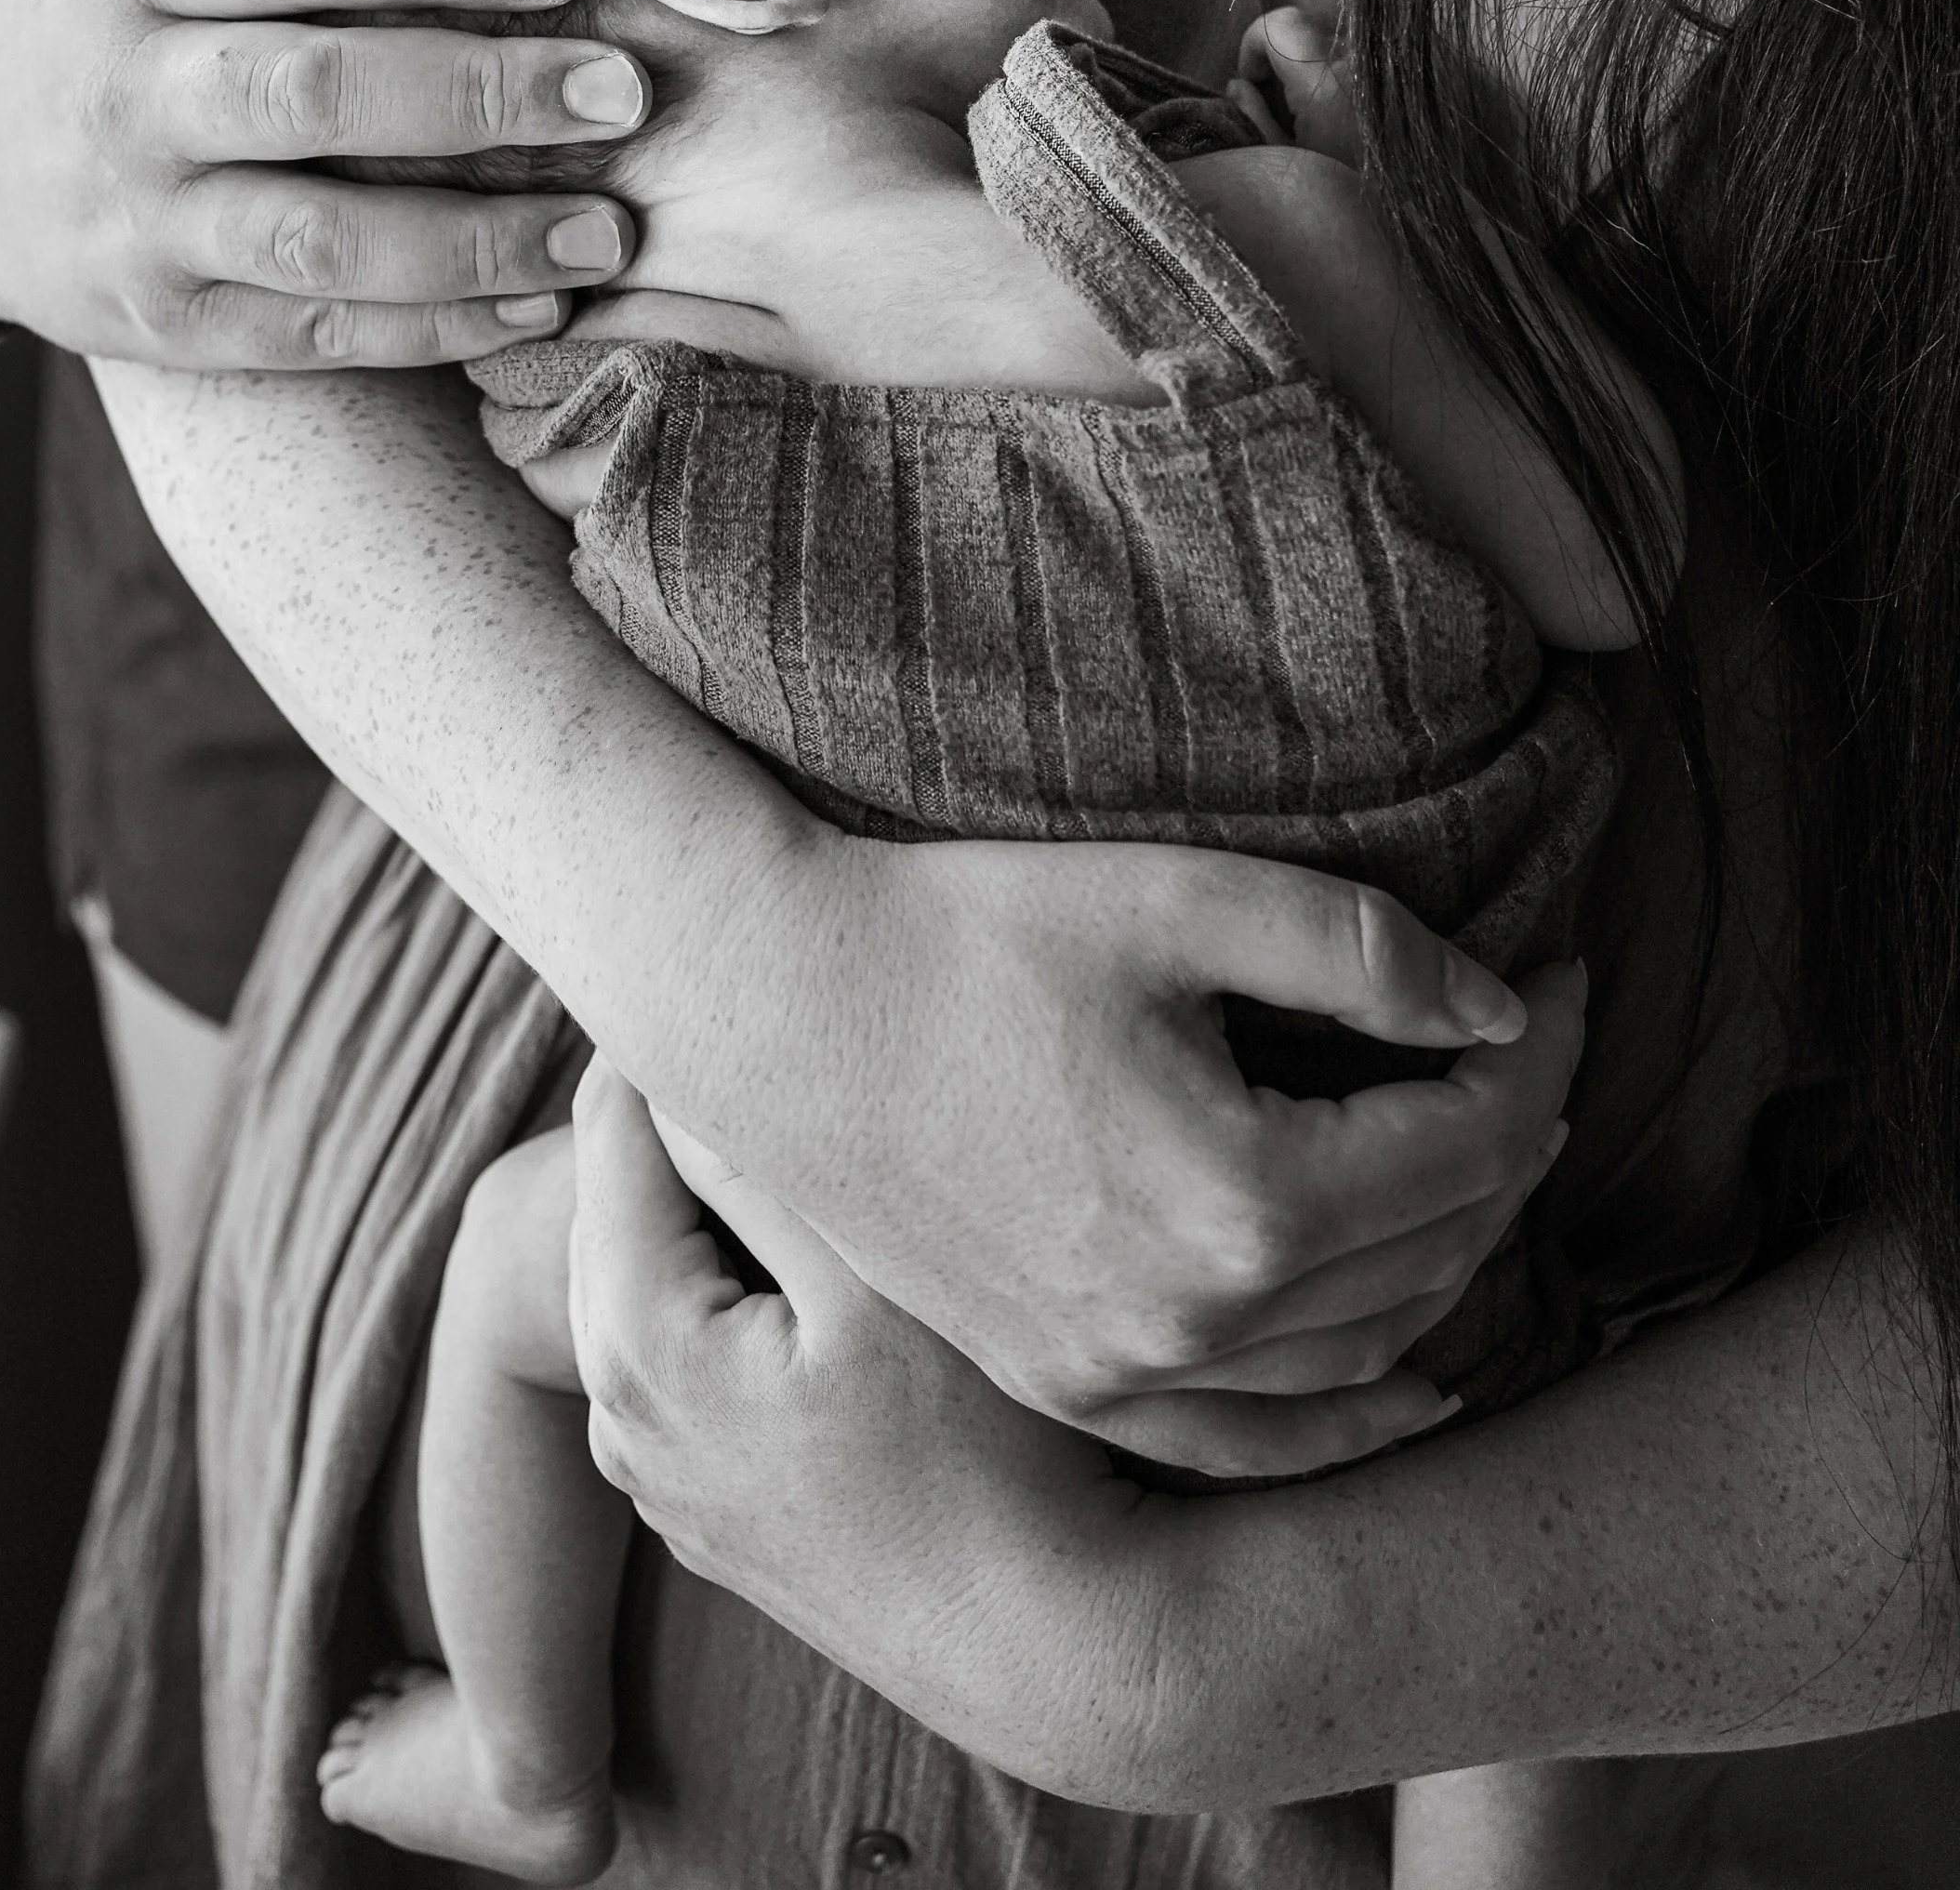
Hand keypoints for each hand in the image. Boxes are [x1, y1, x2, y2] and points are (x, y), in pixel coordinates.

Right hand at [0, 0, 647, 363]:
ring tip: (608, 226)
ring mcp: (145, 219)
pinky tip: (541, 296)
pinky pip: (313, 331)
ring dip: (476, 240)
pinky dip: (433, 328)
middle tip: (621, 91)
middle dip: (480, 97)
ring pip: (319, 241)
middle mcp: (129, 91)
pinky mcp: (169, 324)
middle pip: (312, 96)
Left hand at [572, 1063, 1135, 1782]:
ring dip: (718, 1204)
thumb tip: (695, 1043)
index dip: (683, 1031)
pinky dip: (738, 1291)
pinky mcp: (715, 1512)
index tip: (756, 969)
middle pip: (626, 1197)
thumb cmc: (997, 1459)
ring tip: (817, 1131)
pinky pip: (699, 1353)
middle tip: (791, 1030)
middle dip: (693, 1118)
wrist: (1063, 1652)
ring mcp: (663, 1477)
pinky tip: (828, 1263)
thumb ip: (772, 1152)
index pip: (615, 1119)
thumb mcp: (886, 1277)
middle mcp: (617, 1416)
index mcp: (634, 1338)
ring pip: (661, 1274)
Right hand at [697, 837, 1582, 1473]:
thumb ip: (1362, 950)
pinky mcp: (1066, 1381)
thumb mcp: (1180, 896)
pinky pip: (1251, 1441)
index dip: (1539, 1048)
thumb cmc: (967, 928)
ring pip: (1364, 1351)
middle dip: (1511, 1136)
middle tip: (1530, 1041)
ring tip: (1479, 1149)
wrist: (773, 1004)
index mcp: (1244, 1199)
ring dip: (1451, 1257)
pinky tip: (1412, 1379)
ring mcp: (1125, 1372)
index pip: (1468, 1138)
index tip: (1564, 974)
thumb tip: (1499, 1008)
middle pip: (1433, 1248)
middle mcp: (1198, 1321)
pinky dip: (1350, 1413)